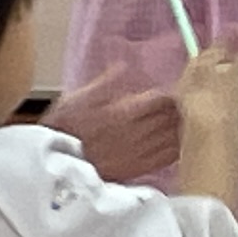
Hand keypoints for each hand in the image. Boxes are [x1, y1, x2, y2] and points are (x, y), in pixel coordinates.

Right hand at [43, 68, 180, 185]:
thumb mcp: (77, 99)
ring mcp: (140, 154)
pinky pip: (169, 158)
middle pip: (172, 118)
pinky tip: (176, 141)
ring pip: (175, 138)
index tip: (170, 91)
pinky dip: (177, 147)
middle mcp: (136, 135)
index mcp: (123, 113)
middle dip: (178, 109)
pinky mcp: (140, 170)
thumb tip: (123, 66)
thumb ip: (105, 82)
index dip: (169, 93)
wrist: (57, 167)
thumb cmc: (63, 131)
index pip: (162, 99)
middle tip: (180, 105)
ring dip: (181, 127)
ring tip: (181, 122)